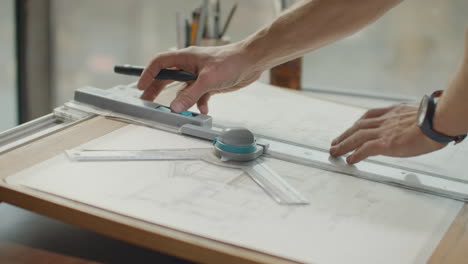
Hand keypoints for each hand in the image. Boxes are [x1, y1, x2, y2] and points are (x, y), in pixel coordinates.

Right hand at [137, 43, 261, 113]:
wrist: (251, 62)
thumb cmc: (231, 61)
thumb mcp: (208, 80)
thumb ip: (190, 95)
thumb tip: (175, 107)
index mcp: (185, 58)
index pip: (159, 63)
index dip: (148, 74)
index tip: (140, 87)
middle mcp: (190, 66)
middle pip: (168, 77)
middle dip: (157, 89)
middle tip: (148, 101)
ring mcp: (199, 75)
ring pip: (183, 89)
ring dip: (181, 101)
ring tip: (175, 111)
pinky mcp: (210, 84)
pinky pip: (198, 96)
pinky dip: (199, 104)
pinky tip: (203, 110)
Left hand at [329, 103, 445, 163]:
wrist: (438, 121)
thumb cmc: (436, 119)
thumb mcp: (420, 113)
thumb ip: (411, 118)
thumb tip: (416, 124)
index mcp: (394, 111)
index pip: (370, 116)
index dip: (358, 123)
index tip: (352, 127)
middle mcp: (386, 120)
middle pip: (358, 126)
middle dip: (345, 135)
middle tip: (335, 142)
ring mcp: (384, 131)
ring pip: (357, 137)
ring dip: (344, 144)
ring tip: (335, 151)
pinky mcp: (386, 143)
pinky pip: (365, 149)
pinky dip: (356, 154)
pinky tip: (350, 160)